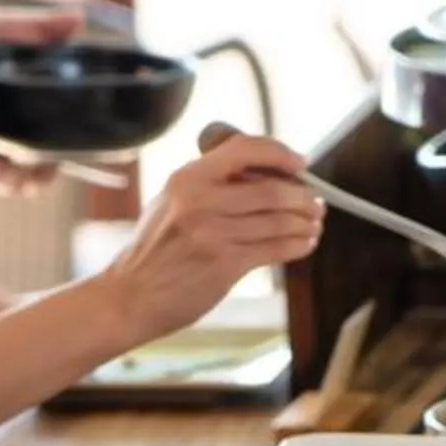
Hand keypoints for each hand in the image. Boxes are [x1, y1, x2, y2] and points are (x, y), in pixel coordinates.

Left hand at [0, 9, 88, 189]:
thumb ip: (37, 29)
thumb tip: (81, 18)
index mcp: (27, 97)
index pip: (63, 130)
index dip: (73, 143)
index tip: (71, 145)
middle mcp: (12, 127)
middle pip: (45, 165)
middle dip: (45, 172)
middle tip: (35, 167)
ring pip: (19, 181)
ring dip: (21, 181)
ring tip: (3, 168)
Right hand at [96, 129, 324, 344]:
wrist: (130, 296)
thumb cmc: (153, 252)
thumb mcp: (170, 202)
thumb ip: (209, 184)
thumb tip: (264, 173)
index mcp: (186, 178)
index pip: (243, 149)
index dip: (279, 153)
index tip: (299, 163)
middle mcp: (200, 201)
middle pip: (272, 189)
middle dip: (303, 197)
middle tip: (315, 203)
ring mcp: (213, 234)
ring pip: (280, 221)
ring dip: (306, 223)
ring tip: (313, 224)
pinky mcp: (225, 265)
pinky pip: (276, 249)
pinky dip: (298, 245)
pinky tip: (304, 244)